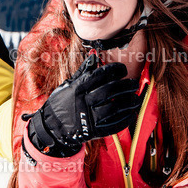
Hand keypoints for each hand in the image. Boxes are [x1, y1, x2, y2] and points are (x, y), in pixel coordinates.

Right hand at [25, 54, 139, 157]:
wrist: (51, 127)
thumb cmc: (61, 103)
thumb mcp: (68, 85)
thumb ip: (83, 72)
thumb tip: (94, 57)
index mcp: (78, 88)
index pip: (100, 75)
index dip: (114, 70)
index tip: (122, 69)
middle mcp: (84, 101)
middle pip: (110, 90)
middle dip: (125, 85)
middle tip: (133, 83)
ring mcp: (89, 117)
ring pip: (115, 107)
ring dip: (129, 102)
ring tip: (136, 98)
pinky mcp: (93, 131)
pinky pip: (113, 126)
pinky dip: (125, 120)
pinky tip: (131, 114)